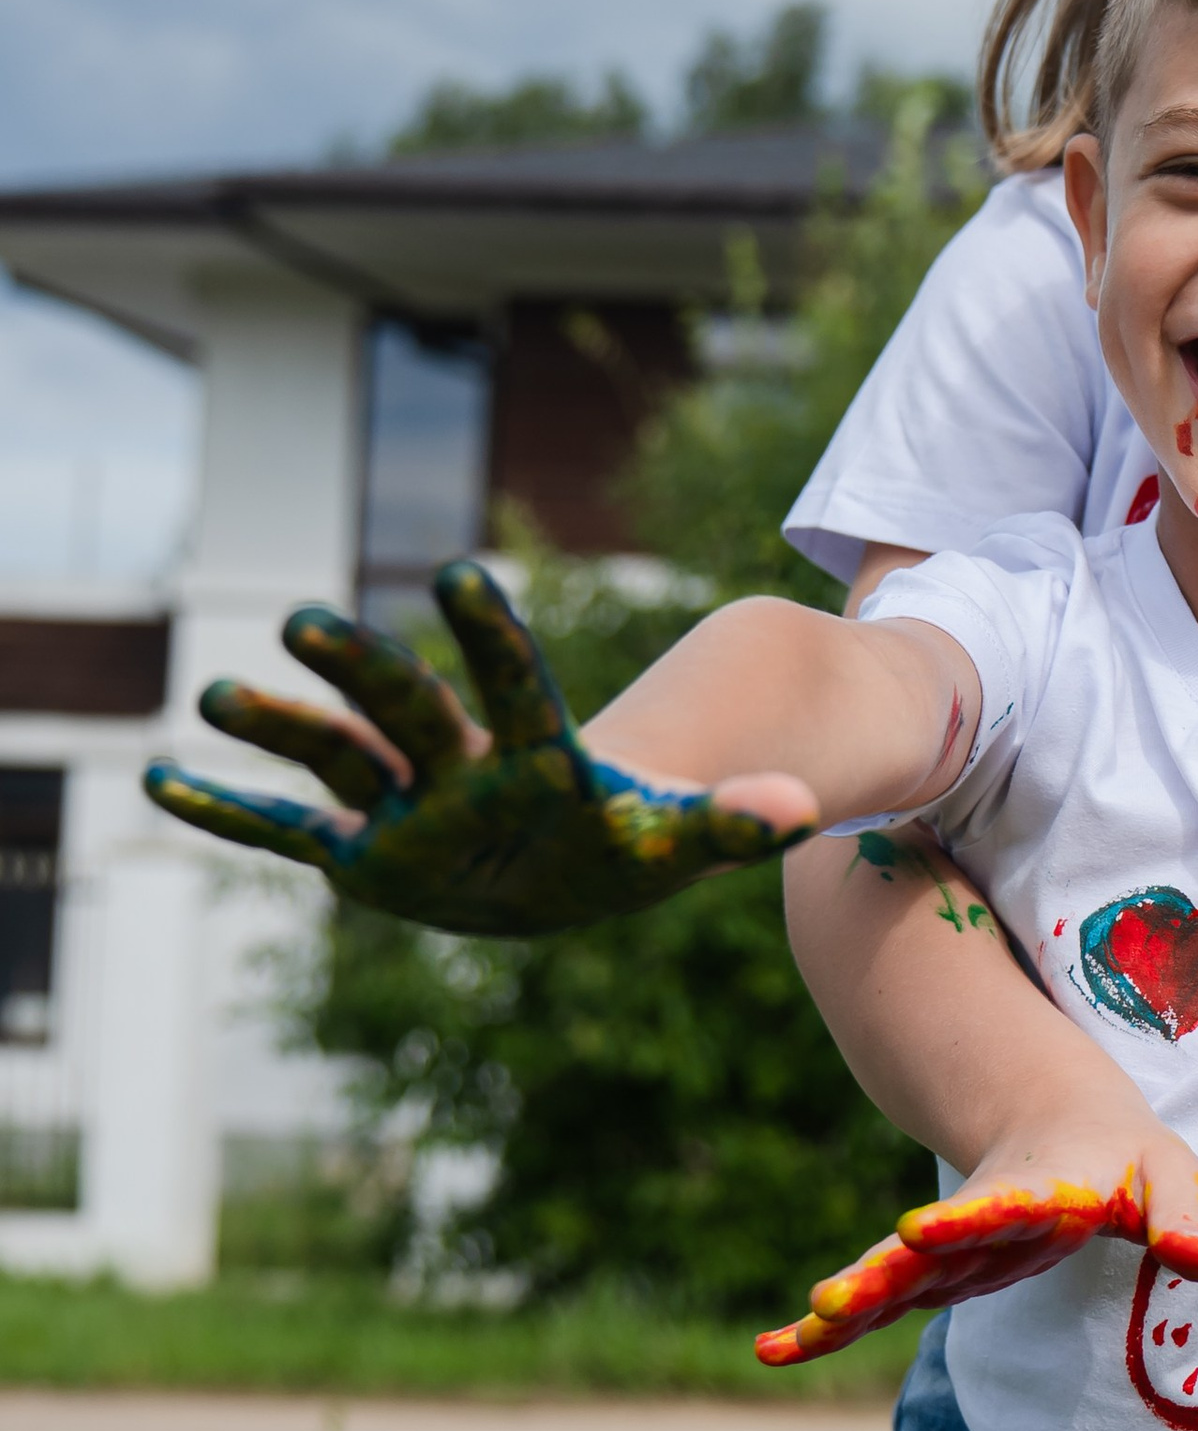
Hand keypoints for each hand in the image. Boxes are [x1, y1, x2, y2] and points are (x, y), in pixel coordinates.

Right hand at [144, 562, 814, 936]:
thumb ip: (728, 822)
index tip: (466, 573)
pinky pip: (287, 831)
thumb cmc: (621, 839)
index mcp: (528, 756)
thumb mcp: (670, 842)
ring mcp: (401, 801)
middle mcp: (454, 763)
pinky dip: (229, 814)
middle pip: (404, 709)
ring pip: (334, 756)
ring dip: (279, 727)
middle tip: (308, 618)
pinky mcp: (364, 849)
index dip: (493, 639)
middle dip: (360, 671)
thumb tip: (803, 806)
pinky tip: (161, 783)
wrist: (568, 857)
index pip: (513, 687)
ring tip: (216, 692)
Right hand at [758, 1132, 1197, 1366]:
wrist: (1062, 1126)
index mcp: (1042, 1191)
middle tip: (834, 1302)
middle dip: (880, 1277)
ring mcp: (947, 1251)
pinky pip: (874, 1304)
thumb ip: (1184, 1216)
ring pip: (889, 1280)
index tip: (918, 1231)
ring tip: (793, 1336)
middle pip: (926, 1252)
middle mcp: (980, 1222)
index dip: (965, 1221)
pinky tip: (772, 1351)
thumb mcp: (1168, 1176)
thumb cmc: (1127, 1161)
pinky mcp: (930, 1275)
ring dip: (845, 1306)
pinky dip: (826, 1329)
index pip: (1004, 1208)